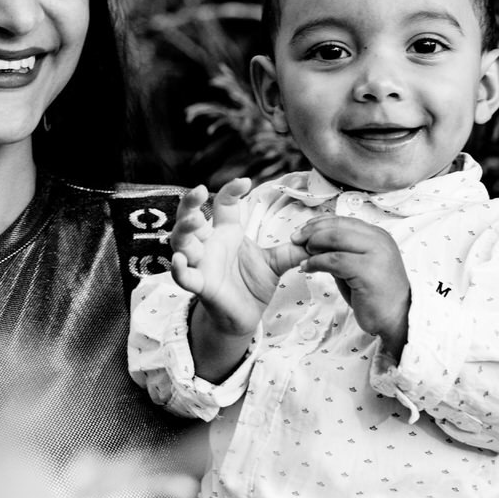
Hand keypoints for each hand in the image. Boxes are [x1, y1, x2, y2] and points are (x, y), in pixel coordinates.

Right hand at [170, 177, 305, 337]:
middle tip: (198, 191)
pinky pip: (185, 277)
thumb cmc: (253, 284)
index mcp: (227, 232)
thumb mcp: (277, 261)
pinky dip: (179, 270)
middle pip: (190, 218)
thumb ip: (294, 248)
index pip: (224, 204)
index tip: (245, 181)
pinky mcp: (201, 286)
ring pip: (182, 243)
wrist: (245, 316)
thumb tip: (319, 235)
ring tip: (194, 220)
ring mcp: (202, 264)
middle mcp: (210, 244)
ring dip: (184, 230)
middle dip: (190, 204)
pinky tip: (179, 260)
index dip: (231, 191)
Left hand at [292, 215, 410, 356]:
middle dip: (312, 231)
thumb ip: (342, 252)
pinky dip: (316, 262)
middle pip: (337, 226)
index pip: (344, 220)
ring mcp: (376, 254)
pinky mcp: (368, 270)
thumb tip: (315, 243)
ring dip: (313, 245)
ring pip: (335, 238)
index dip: (320, 223)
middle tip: (296, 240)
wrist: (398, 318)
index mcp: (378, 235)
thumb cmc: (376, 294)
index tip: (302, 230)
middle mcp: (379, 240)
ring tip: (302, 255)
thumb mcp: (358, 266)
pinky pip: (335, 260)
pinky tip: (308, 267)